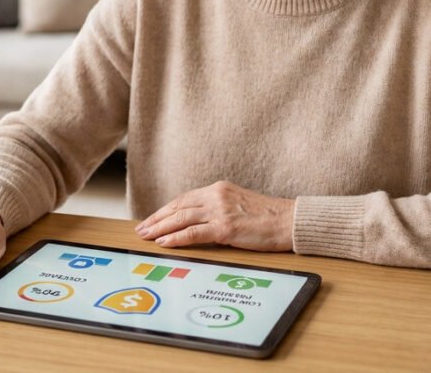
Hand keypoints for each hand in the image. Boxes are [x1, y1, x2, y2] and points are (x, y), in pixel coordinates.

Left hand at [134, 181, 294, 251]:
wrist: (289, 221)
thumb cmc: (267, 217)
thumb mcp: (238, 205)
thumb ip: (219, 208)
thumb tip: (199, 222)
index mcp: (219, 189)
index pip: (184, 199)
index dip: (165, 210)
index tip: (152, 219)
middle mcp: (216, 196)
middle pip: (178, 207)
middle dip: (157, 219)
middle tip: (141, 229)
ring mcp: (220, 210)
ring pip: (181, 218)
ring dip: (160, 228)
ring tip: (146, 236)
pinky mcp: (226, 226)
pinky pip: (194, 233)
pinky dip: (177, 238)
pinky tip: (165, 243)